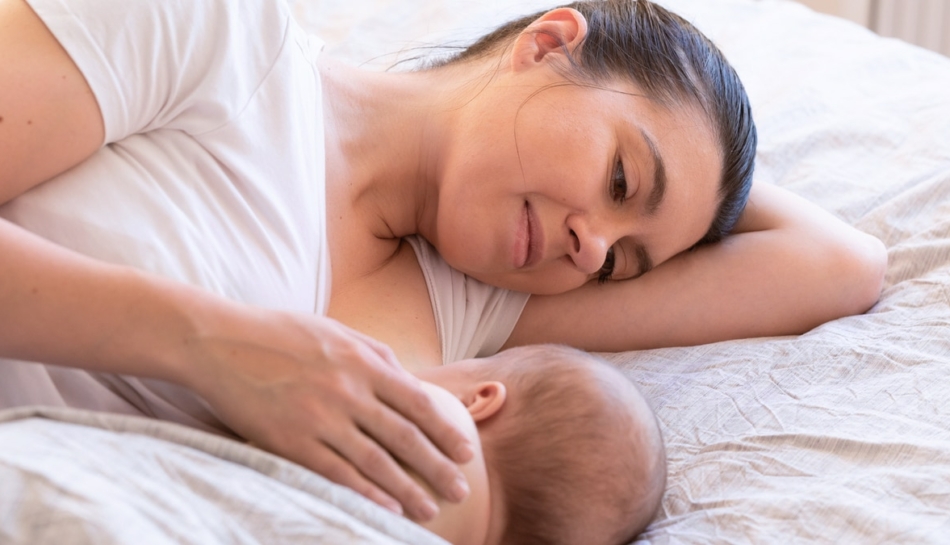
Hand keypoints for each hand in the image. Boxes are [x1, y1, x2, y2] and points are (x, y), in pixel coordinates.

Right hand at [181, 308, 472, 520]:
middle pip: (404, 437)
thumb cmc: (280, 334)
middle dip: (438, 467)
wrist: (220, 342)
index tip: (465, 452)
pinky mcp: (291, 442)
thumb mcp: (336, 330)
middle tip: (460, 491)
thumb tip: (409, 378)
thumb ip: (376, 353)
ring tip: (429, 510)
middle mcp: (348, 391)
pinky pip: (336, 473)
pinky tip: (385, 510)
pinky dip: (364, 494)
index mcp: (362, 362)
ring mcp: (320, 418)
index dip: (445, 431)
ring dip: (406, 490)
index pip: (417, 403)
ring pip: (375, 462)